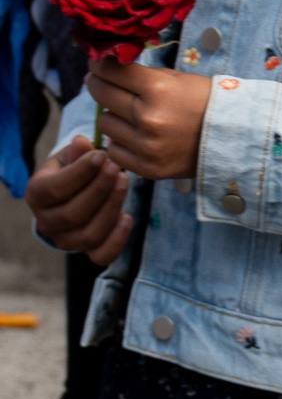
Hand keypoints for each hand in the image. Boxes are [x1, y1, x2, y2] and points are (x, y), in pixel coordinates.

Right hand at [27, 134, 130, 263]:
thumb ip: (77, 152)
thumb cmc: (73, 169)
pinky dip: (118, 239)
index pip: (55, 189)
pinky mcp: (86, 251)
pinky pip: (102, 256)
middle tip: (117, 168)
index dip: (80, 173)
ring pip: (89, 234)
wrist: (76, 192)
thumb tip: (82, 142)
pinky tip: (128, 217)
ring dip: (111, 208)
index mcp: (36, 194)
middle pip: (73, 214)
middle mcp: (46, 221)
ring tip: (125, 182)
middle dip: (99, 190)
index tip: (102, 156)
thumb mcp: (72, 156)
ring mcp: (66, 239)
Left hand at [88, 62, 212, 180]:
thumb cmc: (206, 103)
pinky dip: (121, 142)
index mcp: (159, 89)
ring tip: (132, 115)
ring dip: (114, 116)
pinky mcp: (147, 167)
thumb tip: (104, 69)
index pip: (111, 71)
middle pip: (101, 94)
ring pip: (104, 123)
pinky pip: (113, 150)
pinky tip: (136, 136)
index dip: (99, 64)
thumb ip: (142, 76)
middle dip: (98, 84)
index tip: (96, 64)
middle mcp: (149, 117)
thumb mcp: (178, 80)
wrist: (237, 138)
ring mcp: (147, 145)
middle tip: (101, 82)